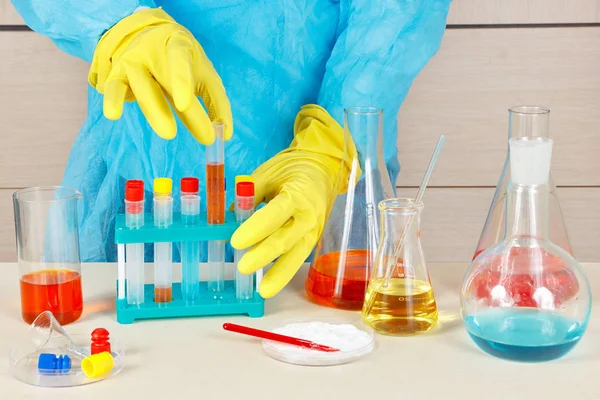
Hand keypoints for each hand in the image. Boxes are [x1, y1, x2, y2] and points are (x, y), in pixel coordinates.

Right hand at [88, 8, 231, 143]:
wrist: (142, 36)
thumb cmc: (181, 62)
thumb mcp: (202, 73)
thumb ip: (216, 101)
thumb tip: (225, 134)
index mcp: (178, 44)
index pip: (179, 58)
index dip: (181, 80)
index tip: (184, 104)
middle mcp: (152, 50)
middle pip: (163, 79)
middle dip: (174, 105)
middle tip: (181, 132)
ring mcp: (133, 61)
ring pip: (142, 86)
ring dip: (154, 110)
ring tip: (168, 133)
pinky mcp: (116, 75)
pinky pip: (113, 88)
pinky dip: (113, 100)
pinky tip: (113, 114)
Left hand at [230, 105, 357, 297]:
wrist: (323, 168)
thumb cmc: (291, 169)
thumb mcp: (268, 174)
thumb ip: (248, 195)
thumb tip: (227, 217)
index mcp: (298, 193)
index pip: (277, 213)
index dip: (257, 228)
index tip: (236, 241)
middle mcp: (309, 214)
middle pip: (287, 238)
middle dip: (265, 254)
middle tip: (243, 267)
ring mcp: (314, 229)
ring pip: (298, 253)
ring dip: (280, 273)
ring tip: (263, 290)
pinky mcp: (314, 238)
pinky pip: (300, 255)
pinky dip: (286, 270)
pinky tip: (271, 283)